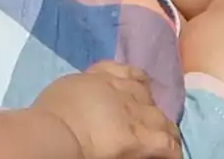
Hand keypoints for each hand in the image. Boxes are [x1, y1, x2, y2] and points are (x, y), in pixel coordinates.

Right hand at [34, 63, 181, 158]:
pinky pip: (168, 143)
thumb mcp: (66, 88)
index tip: (137, 94)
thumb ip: (83, 88)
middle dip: (149, 108)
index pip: (129, 74)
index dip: (137, 85)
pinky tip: (171, 155)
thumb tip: (83, 97)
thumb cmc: (51, 113)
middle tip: (148, 123)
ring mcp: (137, 114)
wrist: (57, 131)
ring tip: (166, 143)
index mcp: (103, 78)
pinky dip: (171, 150)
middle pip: (148, 96)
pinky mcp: (143, 139)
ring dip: (164, 130)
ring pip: (162, 119)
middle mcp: (125, 91)